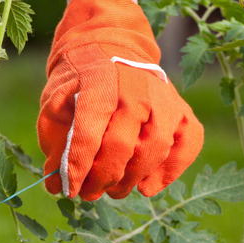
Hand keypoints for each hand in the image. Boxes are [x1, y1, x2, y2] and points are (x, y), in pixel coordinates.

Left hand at [38, 0, 202, 200]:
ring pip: (155, 149)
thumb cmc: (79, 84)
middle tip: (89, 193)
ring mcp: (164, 98)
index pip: (88, 134)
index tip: (68, 189)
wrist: (110, 48)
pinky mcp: (182, 109)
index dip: (77, 168)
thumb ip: (55, 143)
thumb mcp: (55, 105)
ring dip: (132, 179)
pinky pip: (189, 142)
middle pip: (122, 146)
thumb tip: (54, 186)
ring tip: (113, 190)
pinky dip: (171, 170)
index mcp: (98, 83)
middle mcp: (136, 89)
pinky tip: (147, 187)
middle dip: (102, 178)